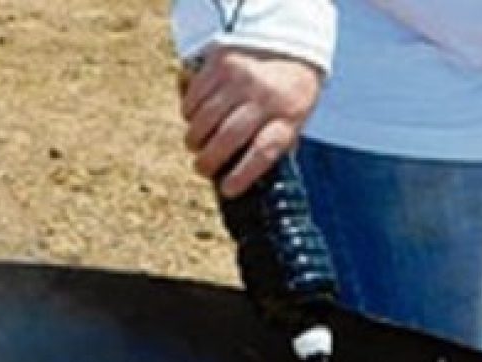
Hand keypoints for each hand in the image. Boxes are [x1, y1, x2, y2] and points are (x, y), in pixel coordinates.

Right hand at [182, 47, 322, 197]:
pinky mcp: (221, 62)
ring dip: (195, 139)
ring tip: (198, 144)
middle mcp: (265, 95)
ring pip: (203, 119)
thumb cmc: (287, 100)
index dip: (242, 175)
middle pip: (227, 137)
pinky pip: (193, 98)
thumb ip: (271, 151)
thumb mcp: (292, 125)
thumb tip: (238, 184)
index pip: (264, 151)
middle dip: (208, 161)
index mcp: (288, 116)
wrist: (291, 50)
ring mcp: (241, 77)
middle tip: (202, 169)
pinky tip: (196, 117)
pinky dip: (189, 114)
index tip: (227, 190)